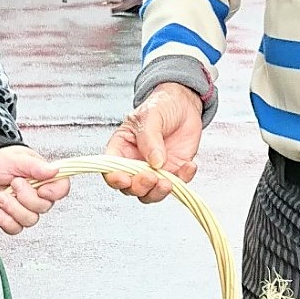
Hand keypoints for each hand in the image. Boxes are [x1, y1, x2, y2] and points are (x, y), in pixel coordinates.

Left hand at [0, 145, 70, 235]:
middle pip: (43, 207)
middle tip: (13, 184)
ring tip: (0, 196)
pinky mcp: (9, 219)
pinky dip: (4, 220)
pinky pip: (15, 229)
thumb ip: (35, 166)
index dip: (54, 192)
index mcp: (42, 178)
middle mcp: (35, 195)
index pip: (61, 189)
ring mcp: (23, 208)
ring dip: (13, 209)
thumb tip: (55, 170)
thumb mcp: (16, 158)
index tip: (42, 189)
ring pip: (29, 220)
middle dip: (25, 197)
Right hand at [104, 83, 203, 203]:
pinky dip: (183, 179)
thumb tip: (154, 162)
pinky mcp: (174, 172)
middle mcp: (135, 163)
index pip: (110, 170)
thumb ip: (149, 138)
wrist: (185, 104)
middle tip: (151, 177)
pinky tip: (189, 166)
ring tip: (168, 182)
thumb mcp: (150, 116)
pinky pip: (177, 184)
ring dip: (158, 192)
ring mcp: (154, 170)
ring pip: (150, 193)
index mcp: (121, 148)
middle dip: (140, 187)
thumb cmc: (161, 106)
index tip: (125, 179)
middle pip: (130, 188)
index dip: (114, 178)